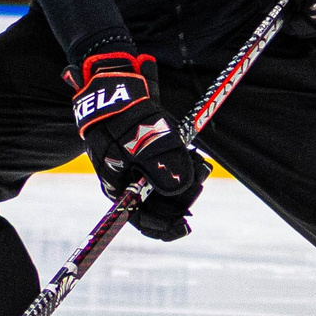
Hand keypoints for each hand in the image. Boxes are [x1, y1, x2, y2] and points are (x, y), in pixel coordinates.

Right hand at [66, 50, 207, 239]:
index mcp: (118, 187)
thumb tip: (181, 189)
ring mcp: (136, 168)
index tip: (186, 226)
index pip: (141, 219)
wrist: (114, 87)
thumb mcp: (143, 142)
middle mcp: (127, 182)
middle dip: (183, 196)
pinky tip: (193, 155)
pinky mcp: (146, 155)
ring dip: (186, 179)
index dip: (165, 228)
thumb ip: (161, 166)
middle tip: (201, 177)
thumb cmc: (124, 117)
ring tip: (201, 165)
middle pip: (158, 204)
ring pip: (166, 186)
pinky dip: (182, 165)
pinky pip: (167, 169)